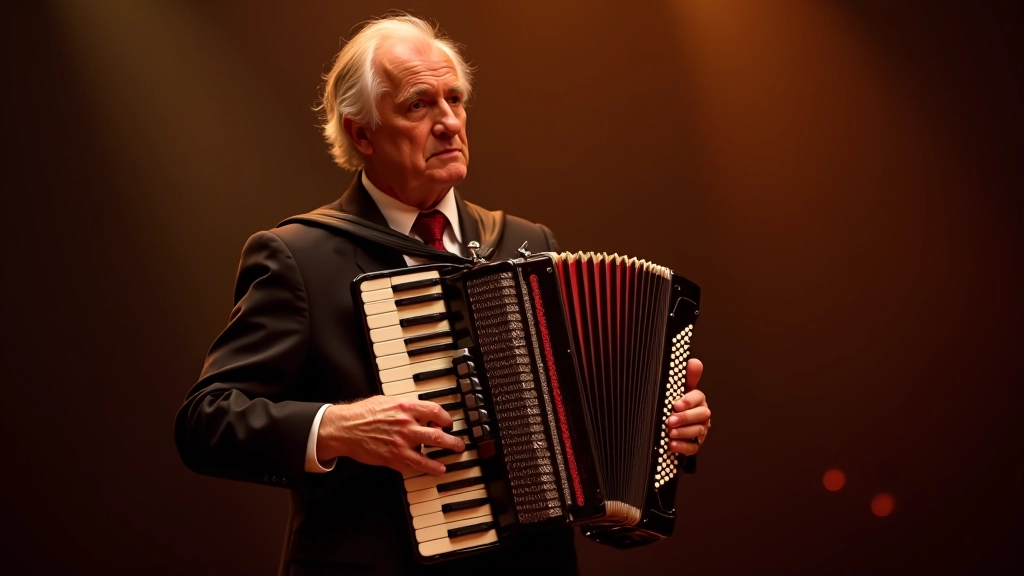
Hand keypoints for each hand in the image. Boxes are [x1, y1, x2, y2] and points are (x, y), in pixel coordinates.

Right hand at [316, 395, 465, 475]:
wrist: (345, 428)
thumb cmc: (363, 413)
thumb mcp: (388, 401)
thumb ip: (406, 407)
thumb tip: (421, 412)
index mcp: (406, 408)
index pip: (435, 411)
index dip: (446, 418)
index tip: (448, 423)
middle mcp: (406, 426)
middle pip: (438, 434)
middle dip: (452, 441)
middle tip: (458, 444)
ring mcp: (401, 444)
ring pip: (428, 454)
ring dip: (442, 459)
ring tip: (449, 461)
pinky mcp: (393, 458)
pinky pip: (414, 466)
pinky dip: (425, 469)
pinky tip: (433, 470)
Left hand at [666, 358, 710, 455]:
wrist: (668, 425)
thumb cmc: (675, 404)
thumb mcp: (677, 389)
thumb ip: (686, 376)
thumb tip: (694, 362)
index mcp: (698, 399)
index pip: (699, 397)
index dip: (688, 401)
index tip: (676, 404)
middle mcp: (702, 415)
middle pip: (701, 415)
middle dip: (685, 418)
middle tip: (670, 420)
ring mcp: (700, 431)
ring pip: (697, 431)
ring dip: (683, 432)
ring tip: (669, 432)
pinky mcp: (695, 444)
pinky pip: (693, 447)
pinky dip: (682, 447)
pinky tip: (672, 444)